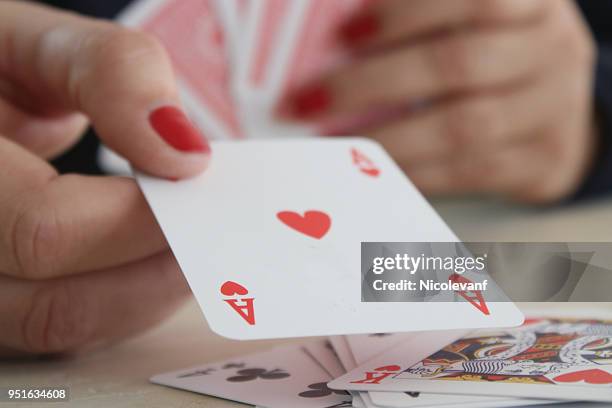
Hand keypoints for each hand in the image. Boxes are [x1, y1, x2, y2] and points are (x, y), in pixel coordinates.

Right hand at [0, 1, 209, 356]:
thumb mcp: (41, 41)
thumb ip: (113, 75)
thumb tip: (186, 151)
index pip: (45, 228)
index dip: (137, 218)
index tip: (196, 186)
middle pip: (56, 303)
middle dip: (157, 270)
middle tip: (215, 228)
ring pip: (64, 325)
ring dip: (149, 293)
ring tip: (195, 241)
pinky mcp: (6, 294)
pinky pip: (66, 321)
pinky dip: (126, 297)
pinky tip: (156, 258)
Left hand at [280, 0, 595, 203]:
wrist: (560, 113)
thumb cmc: (496, 57)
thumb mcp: (473, 25)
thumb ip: (419, 27)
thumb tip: (335, 43)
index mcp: (531, 4)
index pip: (474, 1)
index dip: (403, 15)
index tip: (343, 36)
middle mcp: (549, 51)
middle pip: (457, 64)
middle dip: (371, 84)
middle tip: (307, 102)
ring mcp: (550, 111)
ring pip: (461, 129)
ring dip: (385, 139)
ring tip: (331, 144)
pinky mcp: (539, 163)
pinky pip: (466, 173)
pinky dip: (413, 172)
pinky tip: (372, 171)